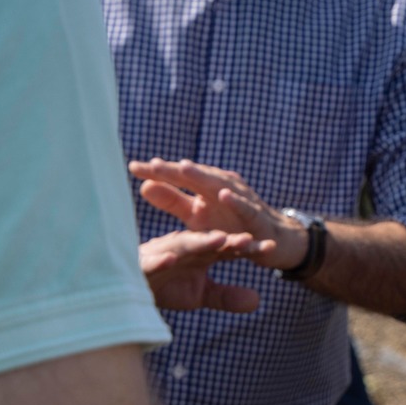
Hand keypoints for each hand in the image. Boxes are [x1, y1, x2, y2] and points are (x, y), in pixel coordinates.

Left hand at [131, 158, 307, 271]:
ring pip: (220, 186)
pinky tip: (224, 195)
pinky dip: (236, 201)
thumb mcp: (197, 215)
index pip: (178, 177)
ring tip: (183, 168)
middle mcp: (223, 188)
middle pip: (196, 176)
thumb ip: (173, 201)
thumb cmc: (230, 224)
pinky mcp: (257, 218)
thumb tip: (144, 186)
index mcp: (205, 188)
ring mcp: (242, 200)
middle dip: (176, 170)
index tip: (132, 167)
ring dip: (203, 176)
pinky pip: (246, 208)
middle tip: (153, 164)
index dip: (158, 172)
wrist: (273, 240)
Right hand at [139, 229, 272, 311]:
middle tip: (249, 238)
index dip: (250, 248)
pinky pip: (151, 261)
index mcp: (202, 252)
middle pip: (210, 242)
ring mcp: (163, 253)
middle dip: (229, 239)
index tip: (272, 248)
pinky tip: (169, 259)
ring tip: (218, 240)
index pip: (230, 249)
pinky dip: (160, 260)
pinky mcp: (141, 264)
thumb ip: (226, 296)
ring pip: (183, 245)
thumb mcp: (200, 295)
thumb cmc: (166, 285)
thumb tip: (258, 301)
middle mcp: (185, 248)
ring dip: (200, 242)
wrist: (128, 288)